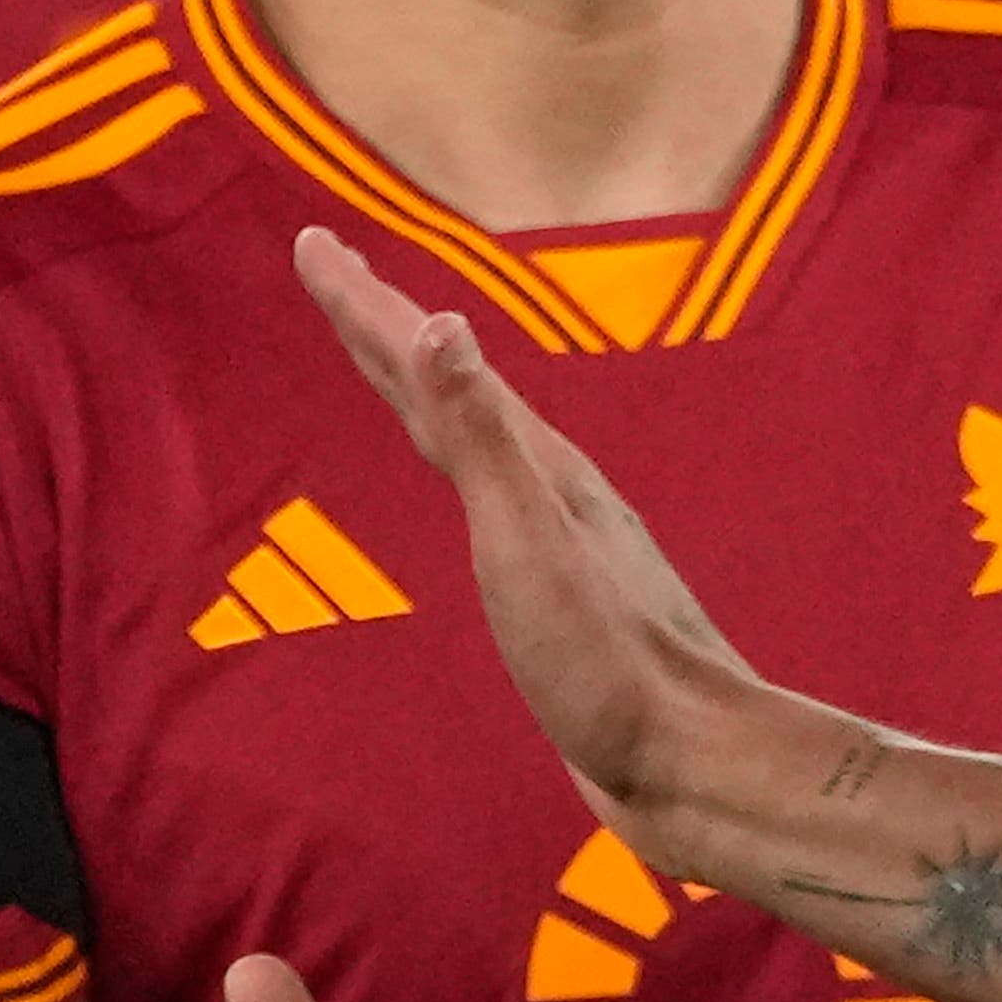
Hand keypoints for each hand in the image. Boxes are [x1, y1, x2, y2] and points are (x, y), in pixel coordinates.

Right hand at [293, 229, 782, 863]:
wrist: (690, 760)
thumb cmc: (606, 661)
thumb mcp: (529, 543)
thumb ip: (483, 439)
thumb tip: (441, 323)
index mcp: (535, 468)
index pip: (430, 365)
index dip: (366, 305)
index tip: (312, 241)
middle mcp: (548, 486)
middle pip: (448, 385)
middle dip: (381, 324)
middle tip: (326, 263)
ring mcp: (557, 535)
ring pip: (469, 436)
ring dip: (420, 385)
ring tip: (388, 353)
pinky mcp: (558, 589)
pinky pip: (483, 493)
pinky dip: (454, 459)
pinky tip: (463, 479)